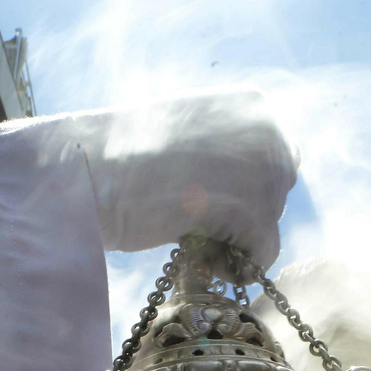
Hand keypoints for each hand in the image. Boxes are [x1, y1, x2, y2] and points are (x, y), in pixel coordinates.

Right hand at [34, 92, 296, 267]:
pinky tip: (195, 255)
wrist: (93, 169)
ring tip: (184, 233)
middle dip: (242, 214)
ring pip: (268, 225)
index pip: (276, 157)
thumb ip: (225, 148)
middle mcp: (271, 132)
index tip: (208, 198)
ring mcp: (267, 172)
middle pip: (276, 193)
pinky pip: (262, 253)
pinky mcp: (256, 212)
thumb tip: (248, 187)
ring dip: (230, 239)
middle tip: (196, 222)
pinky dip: (232, 265)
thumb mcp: (187, 130)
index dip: (244, 186)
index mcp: (255, 105)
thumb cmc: (123, 152)